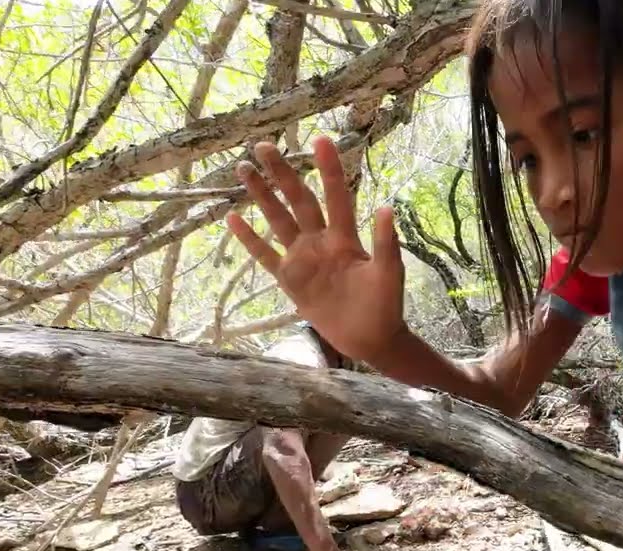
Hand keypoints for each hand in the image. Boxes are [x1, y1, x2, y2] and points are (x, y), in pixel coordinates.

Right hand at [228, 137, 405, 363]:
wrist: (370, 339)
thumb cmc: (385, 305)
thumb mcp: (388, 274)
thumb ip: (385, 243)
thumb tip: (387, 207)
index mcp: (345, 238)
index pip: (336, 196)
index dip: (328, 169)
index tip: (320, 139)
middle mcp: (321, 242)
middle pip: (298, 200)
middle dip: (283, 173)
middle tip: (264, 146)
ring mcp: (302, 259)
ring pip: (277, 220)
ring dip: (262, 196)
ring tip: (245, 169)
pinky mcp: (290, 280)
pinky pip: (265, 255)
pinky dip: (249, 239)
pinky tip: (233, 218)